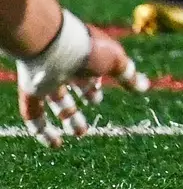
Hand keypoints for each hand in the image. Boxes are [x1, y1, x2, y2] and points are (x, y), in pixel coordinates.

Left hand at [17, 24, 148, 147]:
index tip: (97, 100)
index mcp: (84, 56)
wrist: (52, 45)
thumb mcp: (115, 61)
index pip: (88, 74)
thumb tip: (144, 86)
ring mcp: (46, 80)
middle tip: (86, 123)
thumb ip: (129, 74)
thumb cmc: (88, 49)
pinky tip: (54, 143)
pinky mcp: (31, 91)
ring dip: (68, 118)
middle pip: (71, 89)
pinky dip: (43, 130)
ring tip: (79, 133)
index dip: (93, 88)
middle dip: (79, 106)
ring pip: (56, 102)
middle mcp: (63, 68)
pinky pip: (34, 114)